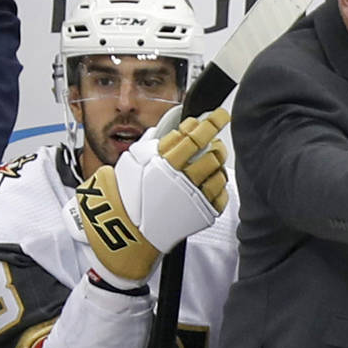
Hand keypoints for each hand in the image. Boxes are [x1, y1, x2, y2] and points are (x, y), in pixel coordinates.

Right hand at [76, 108, 229, 288]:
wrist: (127, 232)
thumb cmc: (126, 197)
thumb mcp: (131, 162)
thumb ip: (149, 144)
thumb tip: (161, 131)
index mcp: (166, 163)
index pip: (195, 135)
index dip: (211, 122)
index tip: (219, 115)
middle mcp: (183, 179)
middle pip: (212, 153)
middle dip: (217, 142)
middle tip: (215, 138)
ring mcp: (195, 197)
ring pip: (219, 172)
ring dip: (218, 162)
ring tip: (213, 158)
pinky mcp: (202, 214)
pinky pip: (221, 194)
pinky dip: (219, 185)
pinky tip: (211, 181)